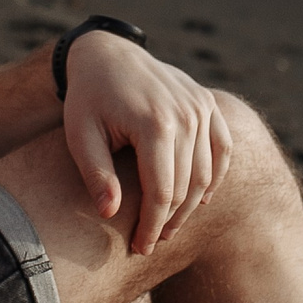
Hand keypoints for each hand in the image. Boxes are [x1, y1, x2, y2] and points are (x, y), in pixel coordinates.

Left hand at [63, 34, 234, 255]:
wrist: (107, 54)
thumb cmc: (88, 98)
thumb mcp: (80, 134)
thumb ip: (95, 173)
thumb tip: (110, 213)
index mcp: (155, 123)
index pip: (162, 192)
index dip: (152, 226)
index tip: (140, 248)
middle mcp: (186, 114)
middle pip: (186, 187)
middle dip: (170, 221)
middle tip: (152, 243)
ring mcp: (202, 106)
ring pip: (206, 173)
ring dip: (191, 206)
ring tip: (169, 226)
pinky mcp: (208, 103)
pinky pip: (222, 149)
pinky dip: (214, 177)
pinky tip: (200, 199)